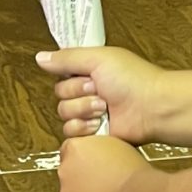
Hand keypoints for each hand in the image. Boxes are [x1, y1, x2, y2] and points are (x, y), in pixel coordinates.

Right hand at [37, 46, 166, 143]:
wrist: (152, 108)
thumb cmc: (134, 80)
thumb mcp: (98, 58)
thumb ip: (66, 58)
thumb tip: (40, 57)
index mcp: (90, 72)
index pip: (62, 74)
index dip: (71, 76)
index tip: (86, 76)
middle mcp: (88, 92)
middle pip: (60, 94)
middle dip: (78, 93)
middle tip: (99, 91)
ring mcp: (91, 114)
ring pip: (64, 113)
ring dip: (83, 109)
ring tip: (104, 108)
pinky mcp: (92, 133)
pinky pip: (70, 132)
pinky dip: (84, 127)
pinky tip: (100, 123)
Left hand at [57, 132, 144, 191]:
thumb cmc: (134, 174)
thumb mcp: (118, 146)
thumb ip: (100, 149)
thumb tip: (100, 156)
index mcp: (76, 149)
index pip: (70, 150)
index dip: (85, 159)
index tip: (96, 165)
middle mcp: (65, 171)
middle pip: (70, 175)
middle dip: (83, 180)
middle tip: (105, 185)